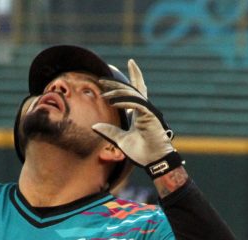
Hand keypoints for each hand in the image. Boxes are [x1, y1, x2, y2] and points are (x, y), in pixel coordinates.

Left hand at [92, 59, 183, 178]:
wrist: (153, 161)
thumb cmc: (141, 151)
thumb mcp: (120, 140)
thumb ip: (109, 131)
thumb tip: (94, 126)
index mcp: (139, 112)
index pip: (135, 91)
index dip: (131, 78)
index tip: (120, 70)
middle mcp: (144, 109)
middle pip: (133, 88)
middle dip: (117, 83)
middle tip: (102, 80)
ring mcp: (148, 111)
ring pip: (133, 95)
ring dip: (118, 92)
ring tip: (104, 94)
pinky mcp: (150, 116)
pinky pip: (136, 104)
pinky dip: (125, 102)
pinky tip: (113, 102)